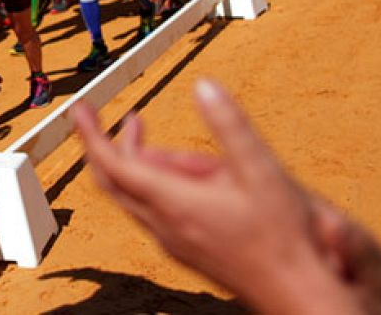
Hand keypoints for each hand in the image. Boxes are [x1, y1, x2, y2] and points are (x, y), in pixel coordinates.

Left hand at [74, 81, 376, 314]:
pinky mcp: (187, 251)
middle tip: (122, 117)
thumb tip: (204, 86)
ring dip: (135, 164)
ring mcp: (174, 243)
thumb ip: (230, 126)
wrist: (300, 296)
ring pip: (134, 198)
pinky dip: (152, 184)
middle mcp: (165, 227)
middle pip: (115, 183)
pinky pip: (153, 213)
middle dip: (108, 145)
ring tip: (146, 133)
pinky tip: (179, 174)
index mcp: (175, 204)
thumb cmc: (284, 239)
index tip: (80, 108)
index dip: (92, 134)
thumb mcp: (263, 171)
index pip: (114, 165)